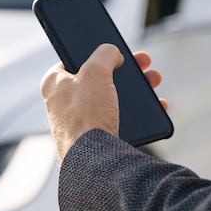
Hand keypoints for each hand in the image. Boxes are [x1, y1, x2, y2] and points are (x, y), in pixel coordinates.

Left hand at [40, 44, 166, 159]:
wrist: (94, 160)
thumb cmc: (87, 115)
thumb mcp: (96, 71)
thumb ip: (104, 54)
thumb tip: (112, 52)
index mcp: (54, 84)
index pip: (73, 59)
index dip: (95, 53)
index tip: (113, 50)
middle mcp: (62, 103)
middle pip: (98, 78)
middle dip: (124, 70)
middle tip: (143, 63)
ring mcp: (78, 122)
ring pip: (111, 98)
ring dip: (135, 89)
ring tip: (154, 80)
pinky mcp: (94, 139)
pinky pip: (118, 119)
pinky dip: (137, 113)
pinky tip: (156, 106)